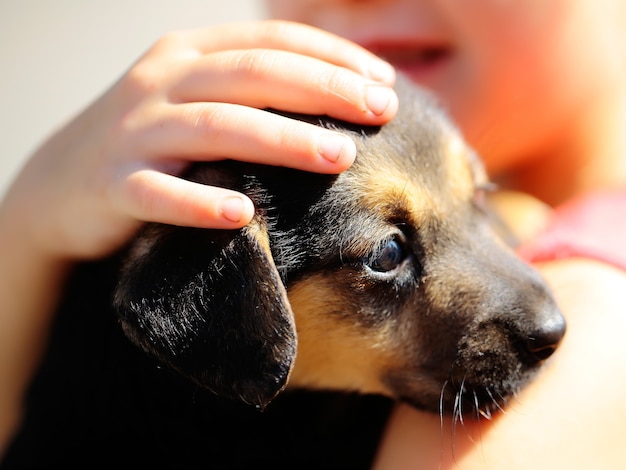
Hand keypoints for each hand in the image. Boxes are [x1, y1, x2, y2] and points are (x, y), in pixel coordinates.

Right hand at [1, 20, 396, 260]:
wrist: (61, 180)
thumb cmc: (152, 139)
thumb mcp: (195, 98)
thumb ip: (250, 93)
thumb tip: (335, 107)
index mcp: (189, 54)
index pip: (271, 42)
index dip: (332, 58)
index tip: (385, 84)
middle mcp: (162, 82)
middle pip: (252, 75)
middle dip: (323, 91)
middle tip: (380, 113)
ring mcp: (135, 131)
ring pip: (215, 126)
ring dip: (281, 140)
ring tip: (338, 157)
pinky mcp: (113, 183)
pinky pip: (159, 193)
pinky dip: (199, 202)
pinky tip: (242, 214)